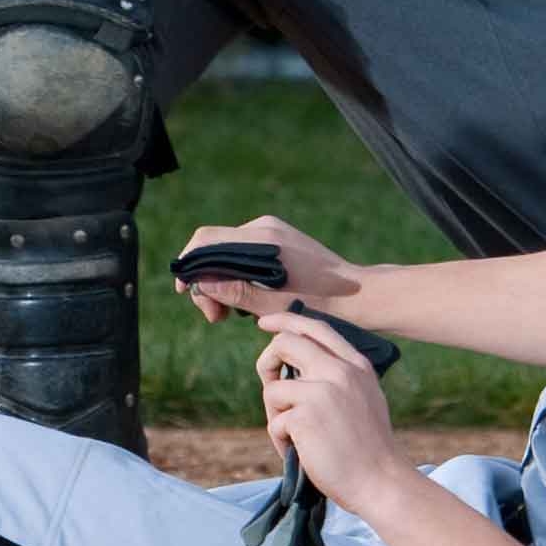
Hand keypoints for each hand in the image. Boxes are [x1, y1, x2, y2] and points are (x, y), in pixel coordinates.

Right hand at [173, 212, 354, 324]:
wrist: (358, 295)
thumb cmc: (320, 303)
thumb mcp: (272, 305)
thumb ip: (233, 291)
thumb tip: (199, 282)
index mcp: (261, 239)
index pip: (206, 240)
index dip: (189, 266)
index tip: (187, 294)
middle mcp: (264, 227)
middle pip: (214, 248)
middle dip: (207, 282)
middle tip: (215, 318)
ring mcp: (272, 231)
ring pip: (228, 253)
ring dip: (222, 282)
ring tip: (231, 316)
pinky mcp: (280, 239)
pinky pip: (245, 253)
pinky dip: (238, 276)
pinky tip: (250, 301)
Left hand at [252, 309, 405, 499]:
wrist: (380, 482)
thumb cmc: (368, 449)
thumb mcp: (362, 399)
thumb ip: (336, 378)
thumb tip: (291, 368)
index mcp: (356, 365)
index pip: (315, 328)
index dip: (285, 321)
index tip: (265, 324)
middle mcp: (340, 371)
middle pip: (285, 343)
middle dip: (266, 362)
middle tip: (267, 382)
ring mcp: (322, 391)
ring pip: (272, 388)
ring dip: (275, 415)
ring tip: (295, 437)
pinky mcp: (305, 416)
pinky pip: (274, 422)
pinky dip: (280, 440)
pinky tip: (300, 453)